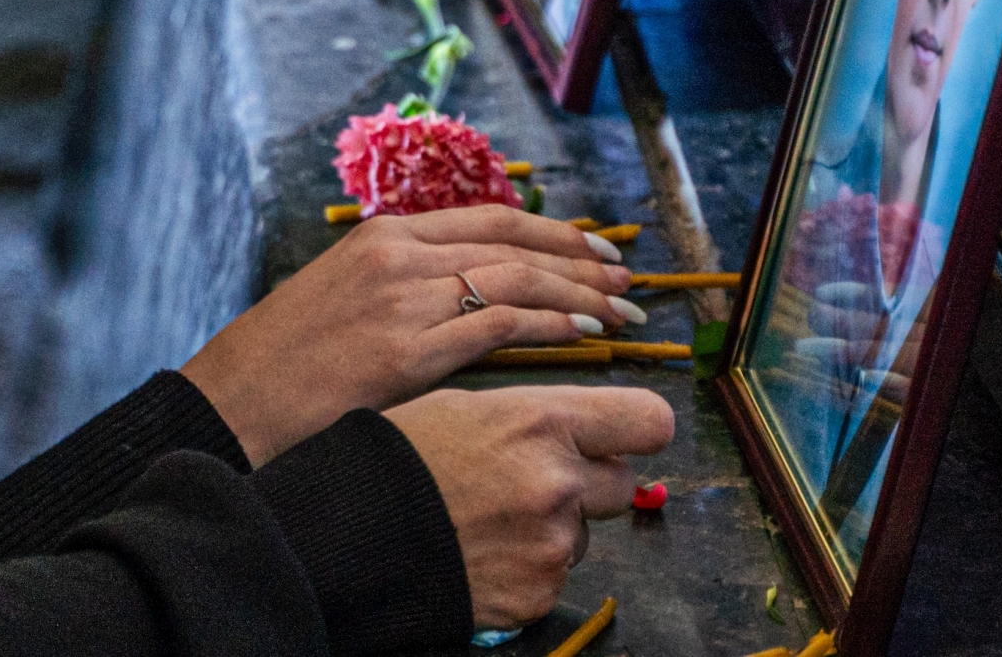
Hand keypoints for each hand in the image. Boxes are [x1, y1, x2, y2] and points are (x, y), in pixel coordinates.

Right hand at [180, 205, 638, 464]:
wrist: (236, 401)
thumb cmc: (286, 364)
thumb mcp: (344, 297)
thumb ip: (404, 287)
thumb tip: (467, 297)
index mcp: (384, 235)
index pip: (490, 218)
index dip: (554, 231)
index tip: (596, 249)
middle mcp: (399, 255)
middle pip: (515, 243)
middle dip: (581, 261)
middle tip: (628, 281)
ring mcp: (403, 299)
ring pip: (516, 280)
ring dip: (579, 295)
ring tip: (620, 312)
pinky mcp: (407, 349)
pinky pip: (498, 326)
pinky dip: (550, 326)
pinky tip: (584, 337)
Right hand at [387, 384, 672, 628]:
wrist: (354, 531)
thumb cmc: (403, 456)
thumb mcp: (470, 406)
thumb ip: (538, 417)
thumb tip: (583, 429)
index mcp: (543, 423)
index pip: (648, 422)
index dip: (637, 428)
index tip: (624, 434)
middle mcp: (558, 483)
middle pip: (621, 483)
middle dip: (588, 481)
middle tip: (533, 478)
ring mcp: (551, 545)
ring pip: (584, 533)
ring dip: (553, 526)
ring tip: (490, 515)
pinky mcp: (537, 593)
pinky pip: (554, 575)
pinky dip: (527, 565)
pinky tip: (484, 548)